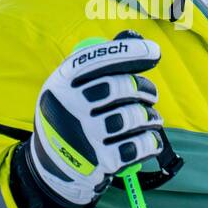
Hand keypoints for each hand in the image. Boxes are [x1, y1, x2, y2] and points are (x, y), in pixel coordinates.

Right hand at [10, 31, 164, 207]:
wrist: (52, 170)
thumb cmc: (70, 118)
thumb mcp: (70, 89)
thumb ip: (98, 64)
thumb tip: (134, 37)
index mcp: (61, 83)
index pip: (98, 59)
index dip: (130, 52)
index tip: (155, 52)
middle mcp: (70, 107)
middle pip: (121, 87)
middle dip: (145, 89)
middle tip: (151, 96)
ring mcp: (85, 136)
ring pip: (133, 117)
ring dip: (150, 117)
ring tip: (151, 119)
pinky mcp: (100, 162)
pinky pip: (138, 145)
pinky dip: (150, 142)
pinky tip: (151, 141)